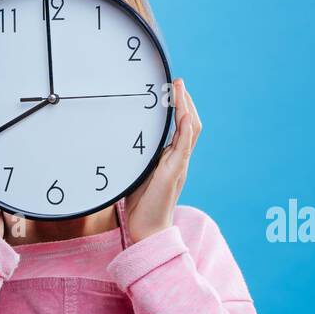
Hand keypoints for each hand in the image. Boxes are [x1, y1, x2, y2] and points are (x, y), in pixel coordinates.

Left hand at [123, 79, 200, 242]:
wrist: (146, 231)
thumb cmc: (140, 206)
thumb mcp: (136, 173)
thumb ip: (137, 157)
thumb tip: (123, 139)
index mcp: (171, 159)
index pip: (182, 127)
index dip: (180, 107)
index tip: (172, 89)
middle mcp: (179, 160)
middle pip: (191, 124)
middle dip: (186, 101)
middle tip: (177, 82)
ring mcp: (179, 165)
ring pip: (191, 131)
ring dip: (186, 107)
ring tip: (179, 89)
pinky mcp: (174, 173)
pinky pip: (184, 147)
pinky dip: (186, 128)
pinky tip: (184, 114)